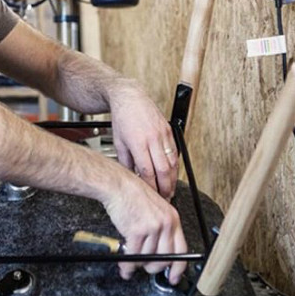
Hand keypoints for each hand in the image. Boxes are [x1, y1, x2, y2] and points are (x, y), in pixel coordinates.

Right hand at [103, 173, 186, 282]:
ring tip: (131, 263)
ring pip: (148, 257)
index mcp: (172, 217)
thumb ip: (161, 227)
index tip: (174, 276)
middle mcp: (165, 223)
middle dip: (154, 267)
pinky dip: (128, 264)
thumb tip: (159, 249)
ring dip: (138, 265)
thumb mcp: (155, 207)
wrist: (117, 184)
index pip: (182, 249)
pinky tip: (125, 265)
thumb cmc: (132, 193)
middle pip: (165, 257)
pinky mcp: (137, 231)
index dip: (178, 267)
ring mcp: (152, 227)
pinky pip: (134, 256)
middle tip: (146, 267)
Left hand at [110, 82, 178, 199]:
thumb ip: (126, 162)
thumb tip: (133, 178)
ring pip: (173, 162)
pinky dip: (175, 165)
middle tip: (165, 198)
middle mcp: (153, 138)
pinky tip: (173, 173)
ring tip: (170, 189)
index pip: (147, 172)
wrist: (129, 97)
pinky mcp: (169, 130)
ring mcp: (163, 134)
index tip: (152, 196)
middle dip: (166, 187)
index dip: (151, 187)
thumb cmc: (122, 118)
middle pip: (164, 170)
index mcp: (138, 143)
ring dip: (173, 179)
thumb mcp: (118, 142)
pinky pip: (175, 152)